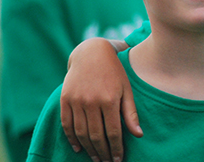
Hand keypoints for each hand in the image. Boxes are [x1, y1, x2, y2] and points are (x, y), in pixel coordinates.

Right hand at [60, 38, 139, 161]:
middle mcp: (91, 101)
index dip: (116, 148)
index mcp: (109, 99)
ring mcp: (76, 101)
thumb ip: (131, 113)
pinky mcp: (65, 99)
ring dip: (88, 149)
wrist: (91, 53)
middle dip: (103, 153)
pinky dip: (72, 138)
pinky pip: (67, 124)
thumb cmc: (114, 72)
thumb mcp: (126, 89)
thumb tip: (138, 135)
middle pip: (96, 136)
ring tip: (96, 158)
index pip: (113, 132)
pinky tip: (78, 148)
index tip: (118, 159)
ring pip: (81, 133)